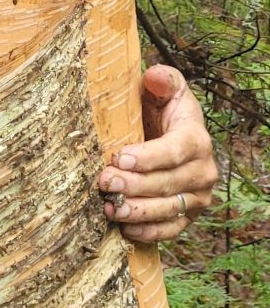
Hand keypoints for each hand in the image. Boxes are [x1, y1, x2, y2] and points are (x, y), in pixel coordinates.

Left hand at [100, 68, 217, 244]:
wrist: (169, 134)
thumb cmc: (162, 110)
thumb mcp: (164, 89)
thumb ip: (162, 80)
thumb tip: (154, 75)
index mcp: (196, 139)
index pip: (175, 151)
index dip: (148, 157)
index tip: (119, 157)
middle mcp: (202, 170)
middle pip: (167, 183)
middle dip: (134, 185)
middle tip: (104, 182)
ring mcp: (196, 195)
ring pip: (169, 209)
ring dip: (138, 212)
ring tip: (111, 209)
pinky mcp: (186, 214)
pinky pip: (171, 229)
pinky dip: (149, 232)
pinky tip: (125, 229)